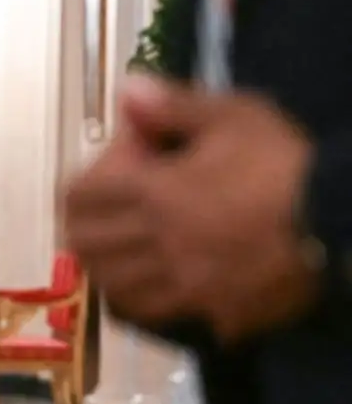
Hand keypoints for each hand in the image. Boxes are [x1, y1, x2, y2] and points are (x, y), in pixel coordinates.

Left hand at [63, 75, 318, 341]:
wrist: (341, 221)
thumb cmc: (287, 165)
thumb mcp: (236, 117)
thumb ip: (174, 105)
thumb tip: (126, 89)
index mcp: (153, 193)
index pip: (78, 198)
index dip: (83, 183)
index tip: (112, 172)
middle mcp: (155, 242)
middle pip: (85, 245)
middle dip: (86, 225)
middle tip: (110, 211)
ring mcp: (179, 282)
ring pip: (111, 283)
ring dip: (107, 264)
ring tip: (125, 248)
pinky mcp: (207, 310)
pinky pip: (152, 314)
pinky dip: (139, 300)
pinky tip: (152, 283)